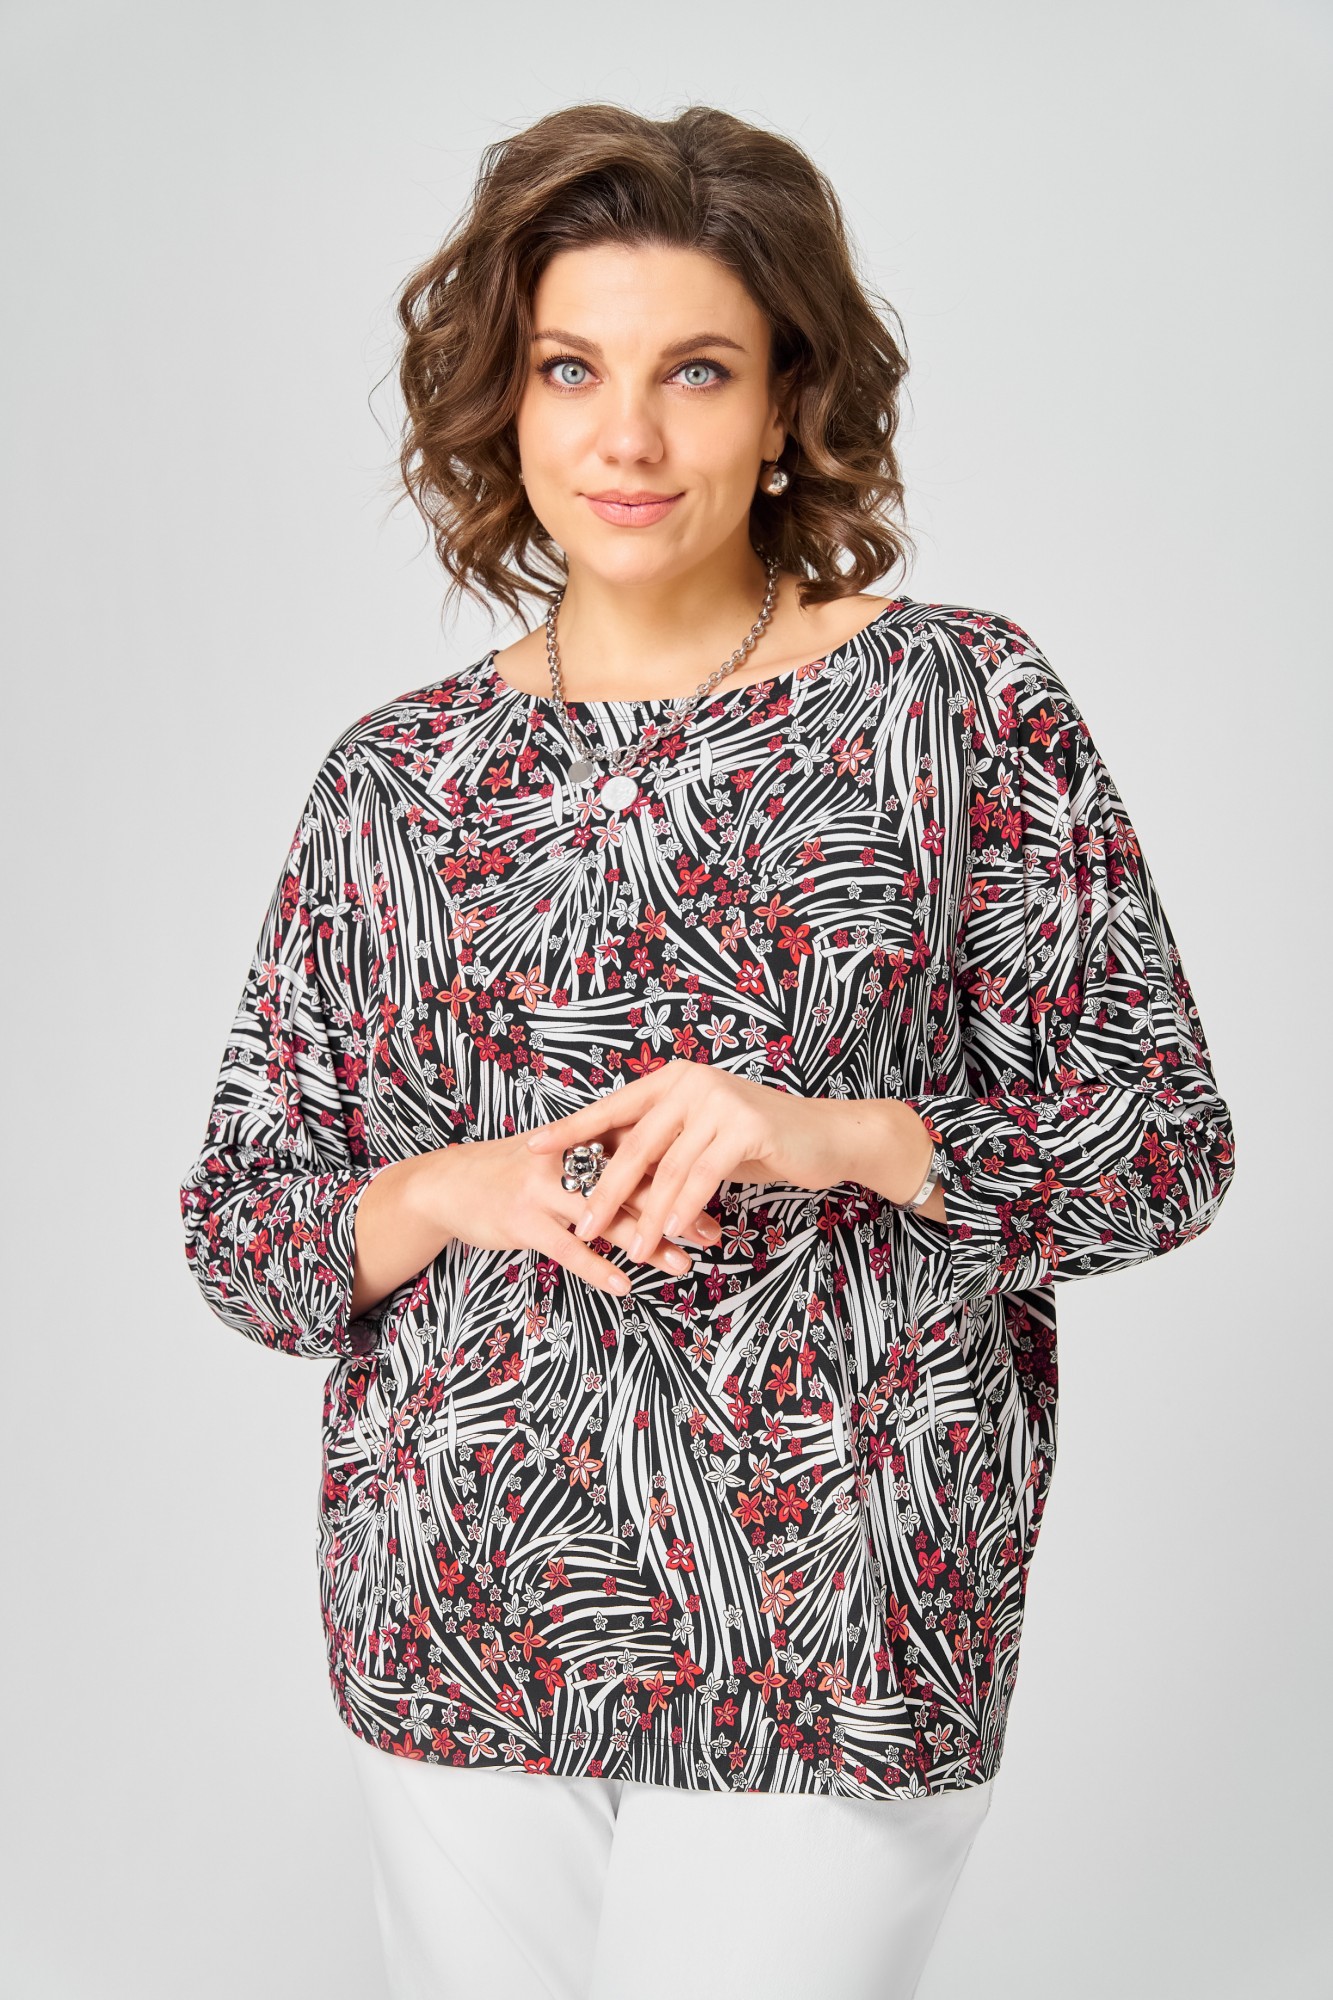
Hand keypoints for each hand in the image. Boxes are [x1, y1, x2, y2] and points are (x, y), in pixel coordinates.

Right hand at [408, 1128, 722, 1298]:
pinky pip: (568, 1248)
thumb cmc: (514, 1172)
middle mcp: (567, 1158)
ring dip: (648, 1242)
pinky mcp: (522, 1220)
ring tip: (684, 1265)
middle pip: (634, 1183)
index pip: (643, 1150)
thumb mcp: (560, 1156)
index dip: (684, 1170)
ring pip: (607, 1217)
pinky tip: (625, 1284)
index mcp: (581, 1138)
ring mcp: (543, 1189)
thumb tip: (661, 1171)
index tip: (721, 1188)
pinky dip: (598, 1267)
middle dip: (677, 1209)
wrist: (448, 1183)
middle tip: (714, 1232)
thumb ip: (603, 1158)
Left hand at [525, 1060, 855, 1267]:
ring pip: (667, 1168)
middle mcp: (691, 1084)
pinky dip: (682, 1209)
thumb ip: (661, 1145)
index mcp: (672, 1081)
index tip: (531, 1148)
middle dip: (603, 1190)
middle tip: (579, 1225)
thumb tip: (609, 1172)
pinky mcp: (746, 1127)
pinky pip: (702, 1177)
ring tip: (627, 1248)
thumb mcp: (701, 1137)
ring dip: (645, 1214)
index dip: (571, 1129)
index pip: (611, 1108)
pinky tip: (668, 1235)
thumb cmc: (757, 1142)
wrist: (825, 1136)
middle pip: (634, 1145)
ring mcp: (719, 1102)